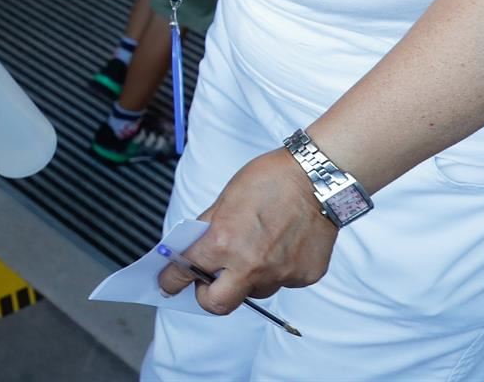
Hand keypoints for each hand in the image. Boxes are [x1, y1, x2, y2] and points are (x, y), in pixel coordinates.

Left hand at [159, 148, 337, 312]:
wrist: (316, 179)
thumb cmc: (268, 181)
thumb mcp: (223, 200)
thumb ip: (207, 231)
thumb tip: (191, 250)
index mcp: (223, 242)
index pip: (185, 272)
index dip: (171, 280)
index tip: (167, 283)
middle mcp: (251, 266)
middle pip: (217, 304)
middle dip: (206, 296)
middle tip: (205, 281)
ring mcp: (280, 275)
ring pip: (253, 292)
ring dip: (245, 279)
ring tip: (253, 250)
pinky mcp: (304, 277)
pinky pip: (281, 282)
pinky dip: (275, 270)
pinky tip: (280, 245)